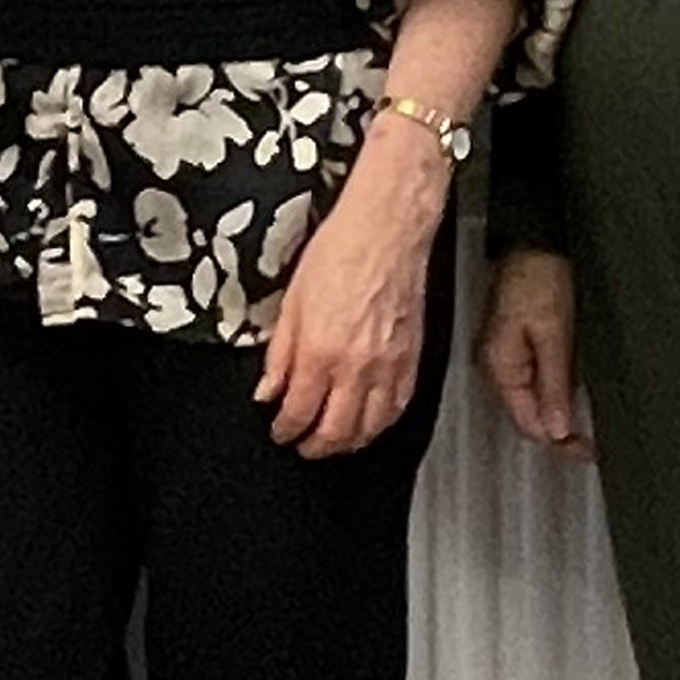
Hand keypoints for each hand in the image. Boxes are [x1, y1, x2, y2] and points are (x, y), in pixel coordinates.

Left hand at [253, 126, 450, 459]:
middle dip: (314, 447)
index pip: (298, 412)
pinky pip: (397, 409)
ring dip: (348, 444)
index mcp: (320, 353)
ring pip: (369, 429)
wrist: (386, 232)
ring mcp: (388, 368)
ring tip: (332, 444)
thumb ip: (279, 355)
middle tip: (302, 446)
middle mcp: (356, 368)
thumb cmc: (339, 254)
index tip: (279, 431)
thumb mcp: (291, 303)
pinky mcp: (411, 361)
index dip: (285, 429)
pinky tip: (370, 425)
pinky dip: (380, 426)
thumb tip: (267, 391)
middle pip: (335, 431)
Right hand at [477, 247, 591, 459]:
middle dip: (557, 433)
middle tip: (592, 446)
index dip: (558, 441)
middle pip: (526, 416)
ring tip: (587, 429)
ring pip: (530, 401)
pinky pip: (533, 381)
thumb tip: (557, 430)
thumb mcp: (554, 334)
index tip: (588, 451)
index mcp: (500, 367)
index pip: (527, 422)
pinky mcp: (515, 344)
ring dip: (557, 415)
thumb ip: (554, 384)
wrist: (534, 239)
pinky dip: (553, 393)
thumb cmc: (540, 277)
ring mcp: (504, 355)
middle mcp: (496, 367)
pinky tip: (571, 398)